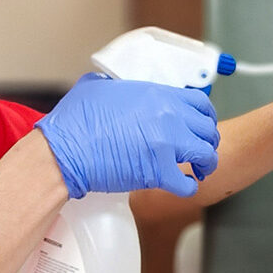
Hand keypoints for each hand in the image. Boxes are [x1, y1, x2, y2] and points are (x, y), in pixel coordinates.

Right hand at [36, 74, 219, 197]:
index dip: (205, 117)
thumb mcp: (95, 87)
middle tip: (199, 151)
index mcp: (157, 94)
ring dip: (204, 165)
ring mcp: (166, 143)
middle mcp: (168, 115)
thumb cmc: (74, 122)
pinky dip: (189, 188)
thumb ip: (112, 84)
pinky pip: (188, 183)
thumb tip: (109, 85)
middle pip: (208, 129)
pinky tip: (182, 186)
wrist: (64, 152)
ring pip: (206, 155)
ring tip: (197, 171)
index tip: (201, 127)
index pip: (200, 102)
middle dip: (207, 141)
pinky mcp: (158, 171)